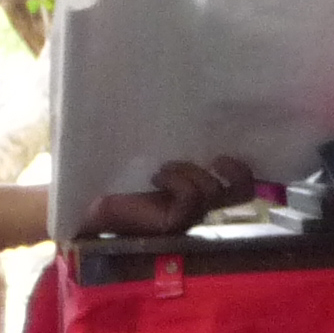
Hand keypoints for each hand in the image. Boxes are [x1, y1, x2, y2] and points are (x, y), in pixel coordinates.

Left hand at [76, 156, 256, 239]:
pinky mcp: (174, 224)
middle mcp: (200, 207)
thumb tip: (182, 107)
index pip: (241, 188)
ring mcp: (189, 218)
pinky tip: (156, 177)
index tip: (224, 152)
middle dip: (238, 173)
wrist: (88, 202)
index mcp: (199, 192)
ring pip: (212, 191)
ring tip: (163, 168)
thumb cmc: (118, 177)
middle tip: (217, 159)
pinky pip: (192, 197)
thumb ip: (172, 145)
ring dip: (189, 171)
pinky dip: (177, 180)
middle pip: (243, 193)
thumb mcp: (152, 157)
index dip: (245, 170)